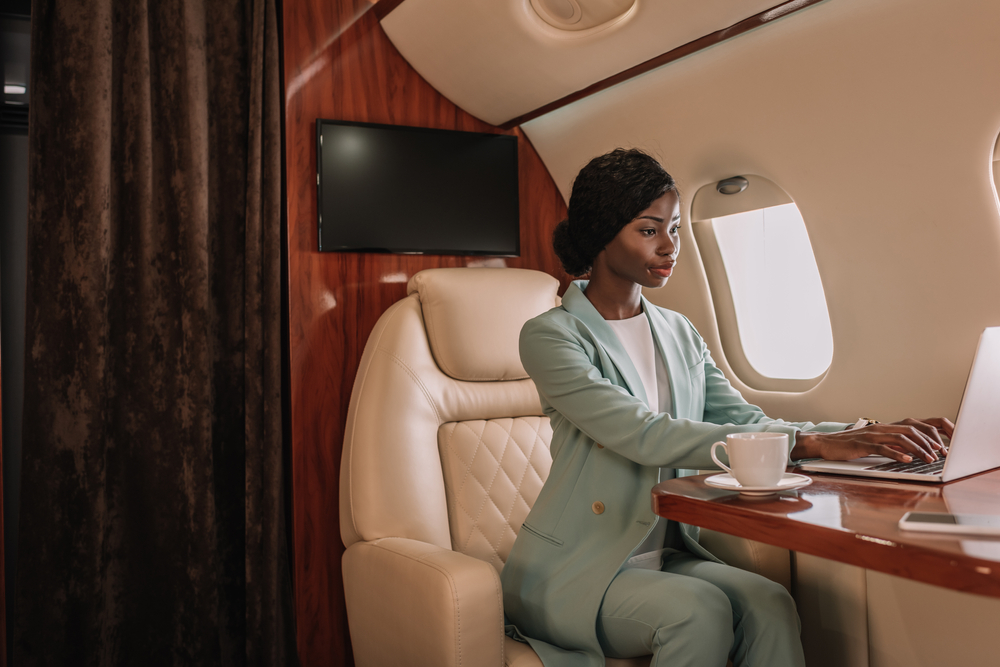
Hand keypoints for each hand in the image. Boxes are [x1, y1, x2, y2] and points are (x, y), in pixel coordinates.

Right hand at [790, 417, 954, 462]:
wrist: (825, 444)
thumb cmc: (850, 446)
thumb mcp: (875, 444)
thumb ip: (892, 445)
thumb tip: (912, 452)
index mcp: (887, 427)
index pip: (916, 425)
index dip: (932, 433)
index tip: (945, 445)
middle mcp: (882, 428)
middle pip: (912, 430)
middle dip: (929, 442)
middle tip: (941, 454)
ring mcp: (872, 435)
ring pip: (900, 438)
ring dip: (917, 449)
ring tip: (928, 459)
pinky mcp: (862, 444)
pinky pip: (882, 448)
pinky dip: (896, 454)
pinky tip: (906, 461)